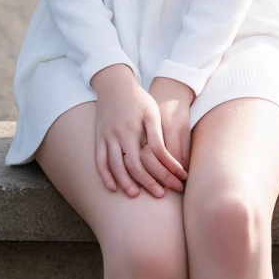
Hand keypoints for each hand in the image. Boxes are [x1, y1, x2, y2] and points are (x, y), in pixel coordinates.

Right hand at [91, 64, 188, 198]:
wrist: (114, 84)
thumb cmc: (138, 99)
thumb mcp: (151, 111)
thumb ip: (157, 134)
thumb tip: (168, 158)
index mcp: (137, 126)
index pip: (154, 155)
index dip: (168, 170)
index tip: (179, 180)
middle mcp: (121, 133)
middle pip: (134, 164)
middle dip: (148, 182)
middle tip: (160, 194)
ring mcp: (108, 136)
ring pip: (115, 165)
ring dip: (125, 182)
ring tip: (136, 194)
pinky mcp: (99, 138)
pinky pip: (99, 160)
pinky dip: (105, 175)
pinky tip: (113, 188)